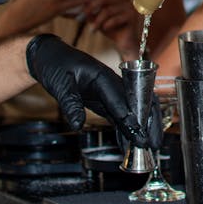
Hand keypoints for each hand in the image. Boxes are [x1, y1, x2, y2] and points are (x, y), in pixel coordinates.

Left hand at [25, 34, 158, 148]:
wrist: (48, 56)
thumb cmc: (55, 63)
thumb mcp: (59, 84)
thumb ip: (70, 104)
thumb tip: (77, 125)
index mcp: (103, 76)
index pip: (121, 100)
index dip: (131, 119)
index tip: (139, 135)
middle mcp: (111, 83)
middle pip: (137, 103)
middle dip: (148, 123)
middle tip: (153, 143)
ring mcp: (109, 91)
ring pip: (132, 111)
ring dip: (141, 128)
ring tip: (146, 147)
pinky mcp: (103, 100)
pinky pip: (119, 116)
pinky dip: (125, 129)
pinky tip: (127, 144)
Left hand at [87, 0, 142, 59]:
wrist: (127, 44)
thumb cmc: (112, 30)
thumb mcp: (99, 20)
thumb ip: (92, 12)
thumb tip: (80, 6)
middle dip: (91, 6)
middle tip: (84, 14)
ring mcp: (129, 6)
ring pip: (108, 10)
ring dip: (98, 21)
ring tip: (92, 29)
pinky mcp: (132, 16)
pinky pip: (115, 18)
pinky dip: (107, 25)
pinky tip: (104, 29)